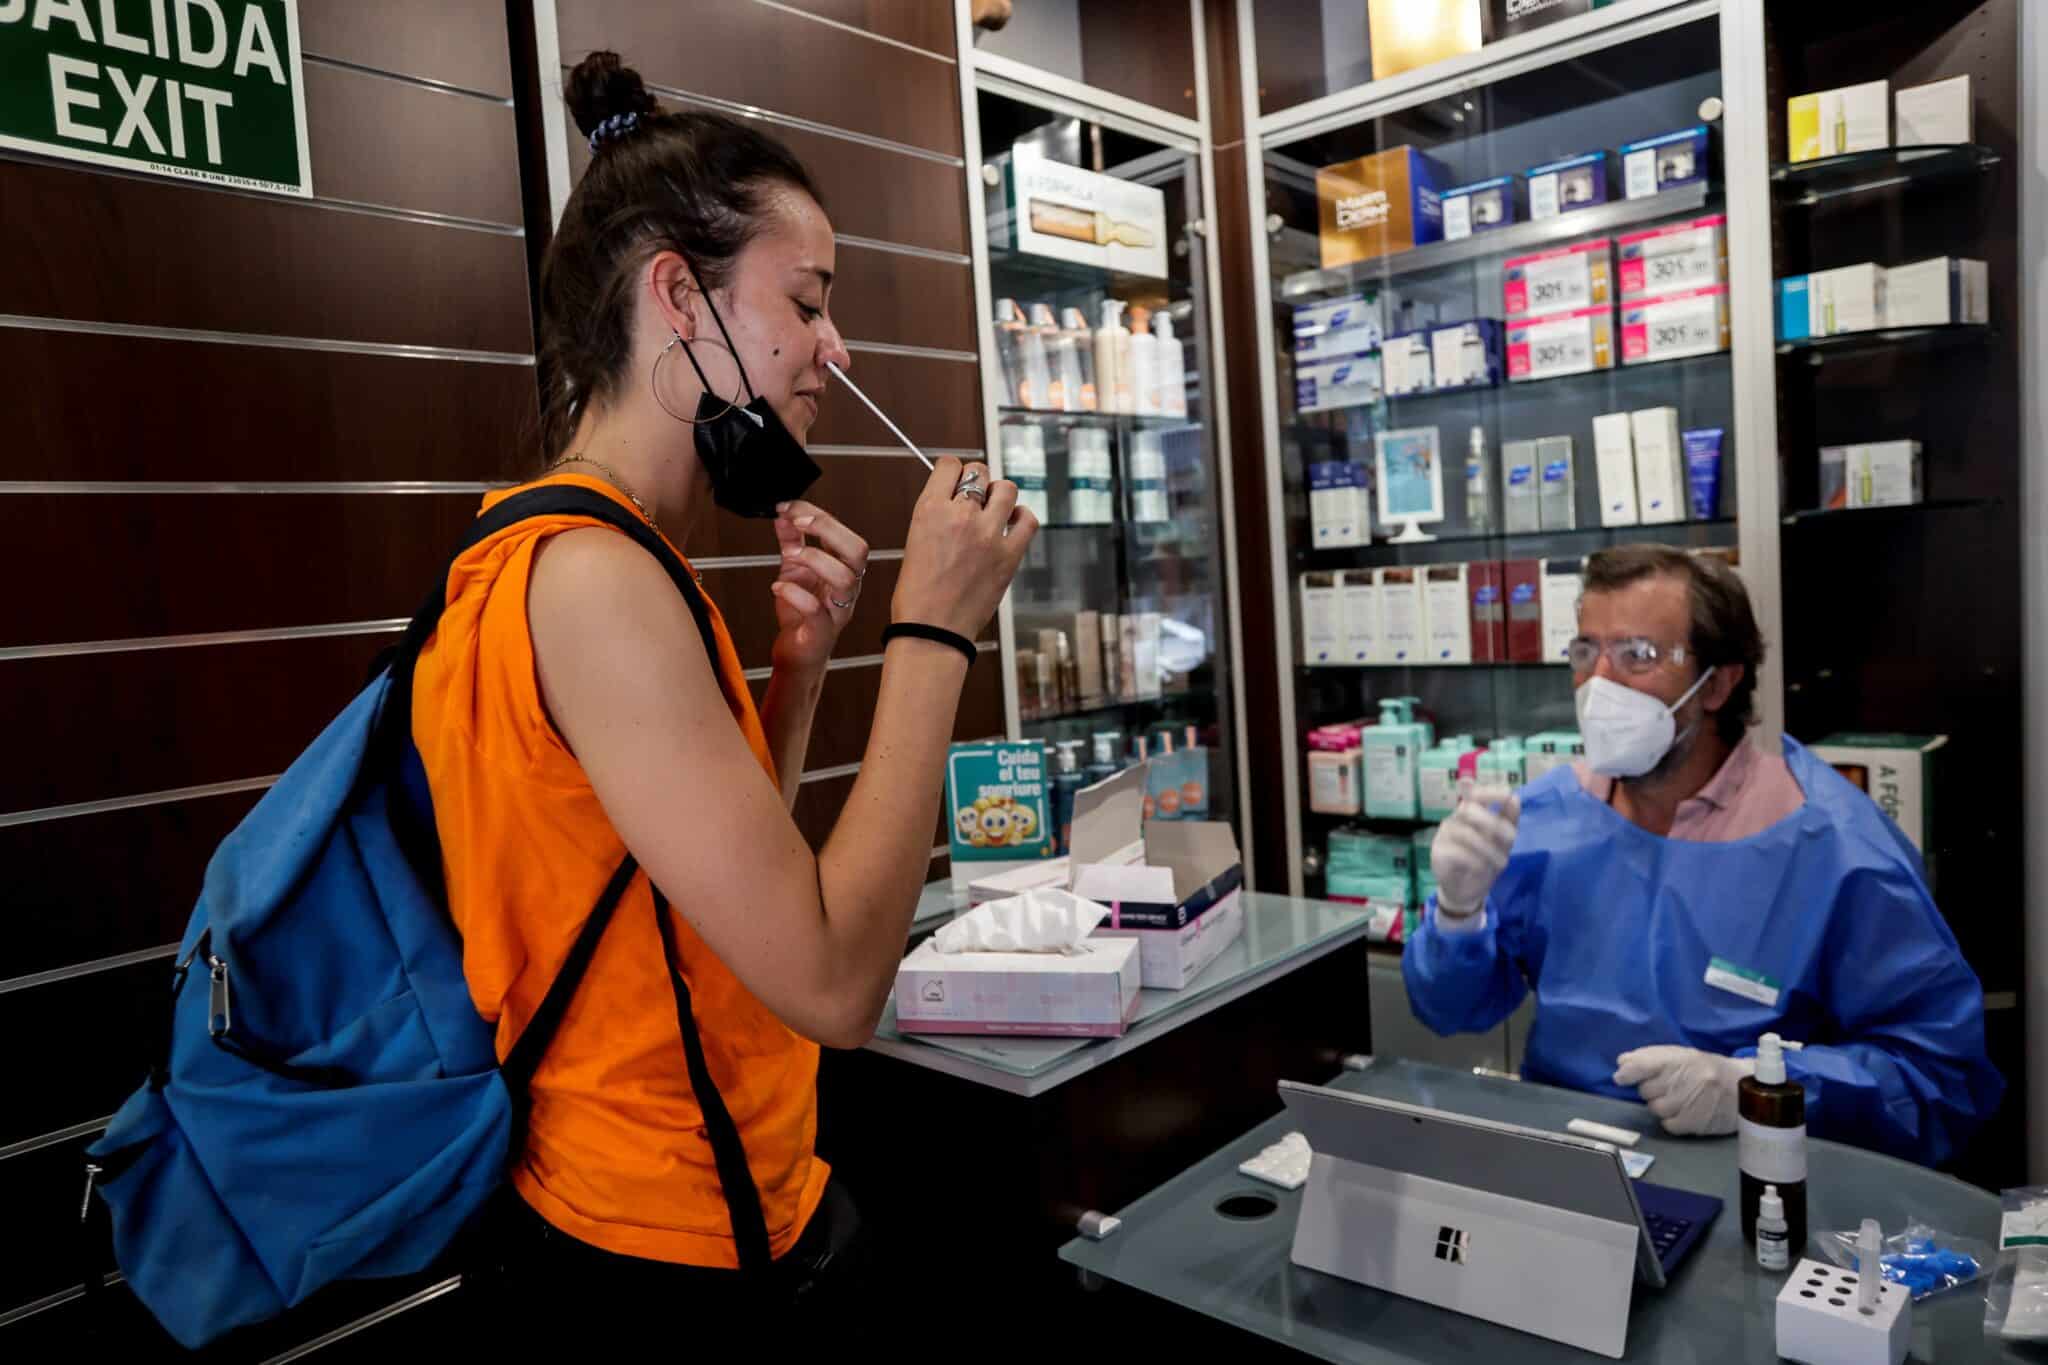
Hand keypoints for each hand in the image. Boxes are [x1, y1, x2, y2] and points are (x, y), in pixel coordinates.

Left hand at [768, 500, 868, 675]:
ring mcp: (838, 610)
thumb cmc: (801, 615)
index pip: (845, 534)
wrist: (796, 654)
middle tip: (799, 522)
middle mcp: (848, 589)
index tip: (790, 508)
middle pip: (857, 551)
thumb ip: (791, 541)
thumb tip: (784, 514)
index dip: (819, 515)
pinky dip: (794, 593)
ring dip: (815, 558)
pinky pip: (816, 610)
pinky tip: (778, 587)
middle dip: (828, 529)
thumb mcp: (794, 570)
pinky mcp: (822, 631)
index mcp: (844, 570)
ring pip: (844, 578)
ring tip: (791, 556)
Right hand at [892, 458, 1036, 639]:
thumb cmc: (918, 595)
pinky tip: (1013, 524)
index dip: (953, 471)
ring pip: (1006, 488)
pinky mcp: (1009, 555)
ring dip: (1000, 495)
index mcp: (929, 510)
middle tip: (975, 500)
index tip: (956, 482)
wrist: (932, 632)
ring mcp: (988, 534)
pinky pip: (1028, 520)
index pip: (949, 465)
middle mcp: (960, 515)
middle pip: (978, 471)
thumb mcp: (915, 542)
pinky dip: (1022, 517)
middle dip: (976, 482)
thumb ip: (938, 516)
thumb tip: (956, 500)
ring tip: (994, 511)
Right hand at [1432, 781, 1519, 916]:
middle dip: (1493, 823)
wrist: (1468, 891)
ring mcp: (1443, 835)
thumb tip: (1515, 798)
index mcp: (1469, 813)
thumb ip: (1508, 820)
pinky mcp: (1437, 853)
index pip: (1474, 794)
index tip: (1508, 793)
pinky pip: (1457, 852)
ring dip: (1489, 848)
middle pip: (1469, 809)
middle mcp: (1454, 820)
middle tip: (1512, 838)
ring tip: (1503, 863)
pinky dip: (1475, 861)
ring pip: (1466, 833)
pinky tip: (1483, 868)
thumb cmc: (1485, 861)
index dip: (1489, 792)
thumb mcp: (1503, 842)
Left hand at [1613, 1046, 1754, 1135]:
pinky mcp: (1697, 1123)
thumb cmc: (1706, 1068)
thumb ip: (1649, 1057)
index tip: (1620, 1077)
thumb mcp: (1680, 1055)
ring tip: (1679, 1099)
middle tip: (1669, 1086)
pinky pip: (1668, 1125)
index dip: (1630, 1072)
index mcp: (1681, 1059)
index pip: (1646, 1065)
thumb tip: (1621, 1064)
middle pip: (1646, 1090)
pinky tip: (1684, 1111)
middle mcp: (1687, 1080)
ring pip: (1655, 1109)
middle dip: (1651, 1089)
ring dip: (1661, 1105)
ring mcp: (1692, 1103)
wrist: (1743, 1085)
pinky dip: (1671, 1120)